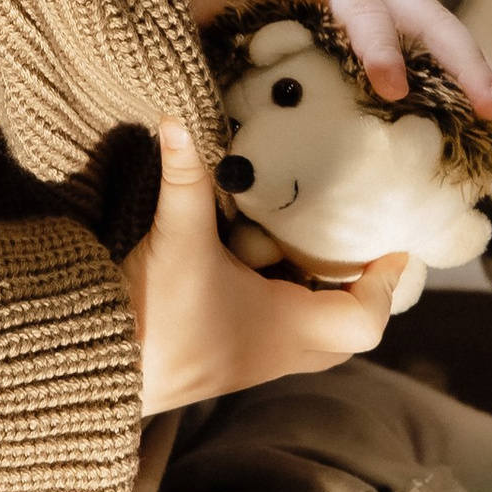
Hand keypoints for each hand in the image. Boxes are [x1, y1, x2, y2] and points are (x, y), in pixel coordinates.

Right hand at [124, 119, 405, 415]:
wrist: (97, 373)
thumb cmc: (150, 316)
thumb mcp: (175, 239)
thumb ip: (184, 179)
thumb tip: (177, 118)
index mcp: (286, 329)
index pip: (367, 319)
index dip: (386, 282)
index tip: (393, 244)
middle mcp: (278, 354)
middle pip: (347, 333)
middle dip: (358, 291)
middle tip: (355, 244)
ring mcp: (252, 362)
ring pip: (312, 336)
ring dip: (316, 294)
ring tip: (306, 242)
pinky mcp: (224, 360)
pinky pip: (276, 334)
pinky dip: (281, 300)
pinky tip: (251, 260)